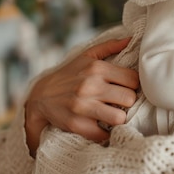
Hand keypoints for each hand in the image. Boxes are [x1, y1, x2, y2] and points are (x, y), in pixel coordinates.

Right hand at [24, 37, 138, 154]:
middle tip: (120, 102)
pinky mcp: (76, 124)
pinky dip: (104, 132)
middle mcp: (90, 86)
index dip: (132, 85)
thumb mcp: (86, 56)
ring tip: (112, 113)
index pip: (133, 79)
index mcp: (97, 68)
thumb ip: (109, 46)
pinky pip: (103, 134)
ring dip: (118, 117)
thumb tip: (131, 39)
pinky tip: (101, 125)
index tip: (125, 88)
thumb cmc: (69, 74)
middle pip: (129, 98)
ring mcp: (83, 106)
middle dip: (127, 101)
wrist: (40, 96)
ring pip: (119, 118)